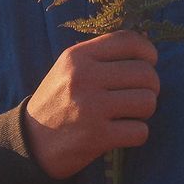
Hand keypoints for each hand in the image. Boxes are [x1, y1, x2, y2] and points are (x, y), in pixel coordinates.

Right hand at [24, 30, 159, 179]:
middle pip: (145, 73)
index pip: (128, 41)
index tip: (150, 62)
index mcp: (78, 56)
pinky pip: (140, 131)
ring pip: (147, 101)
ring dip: (145, 110)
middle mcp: (84, 77)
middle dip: (151, 86)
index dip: (148, 51)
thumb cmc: (58, 101)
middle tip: (140, 94)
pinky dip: (137, 133)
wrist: (32, 142)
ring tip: (130, 113)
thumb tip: (146, 49)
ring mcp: (90, 107)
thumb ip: (101, 56)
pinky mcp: (97, 136)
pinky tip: (123, 132)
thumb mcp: (69, 68)